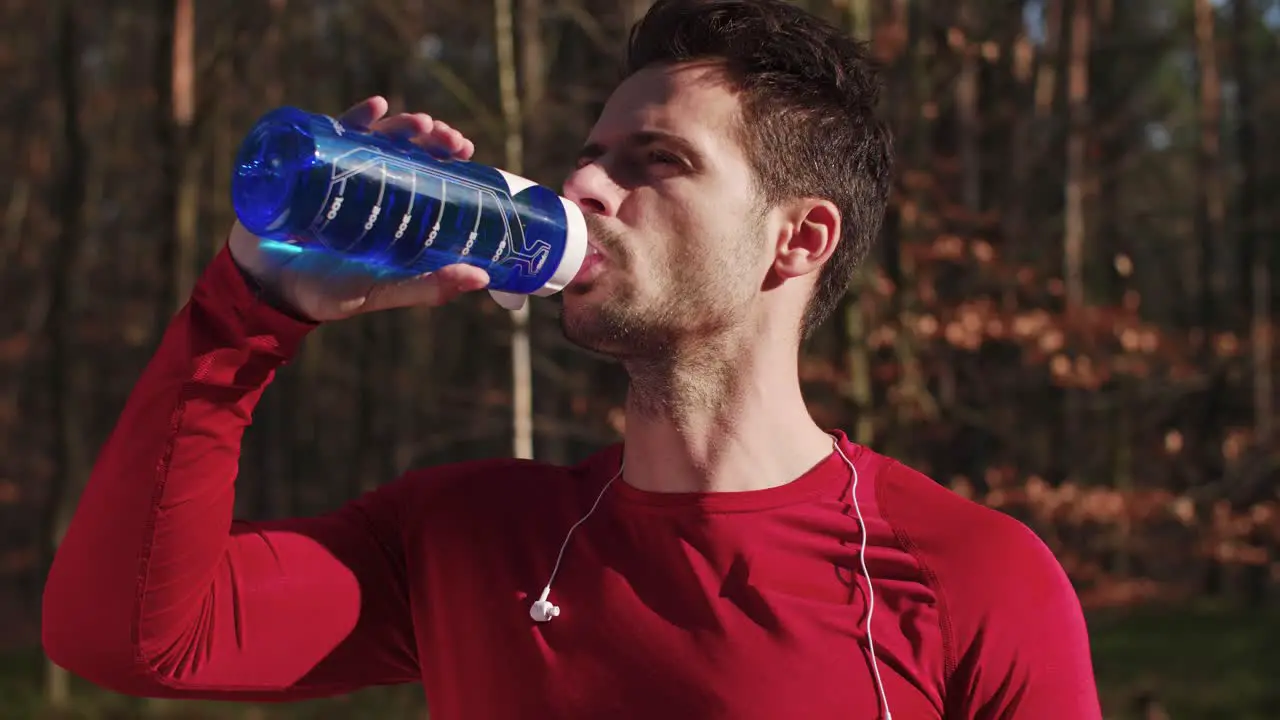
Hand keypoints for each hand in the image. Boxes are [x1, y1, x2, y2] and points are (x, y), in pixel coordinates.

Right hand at [228, 96, 490, 321]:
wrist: (265, 291)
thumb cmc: (327, 293)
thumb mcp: (383, 291)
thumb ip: (428, 288)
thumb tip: (481, 277)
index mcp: (393, 212)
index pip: (427, 173)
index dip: (447, 157)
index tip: (464, 148)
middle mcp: (370, 187)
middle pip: (406, 151)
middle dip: (431, 137)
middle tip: (448, 139)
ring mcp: (338, 175)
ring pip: (375, 139)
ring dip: (400, 125)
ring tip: (420, 124)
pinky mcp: (308, 168)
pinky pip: (331, 135)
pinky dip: (354, 118)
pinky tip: (375, 107)